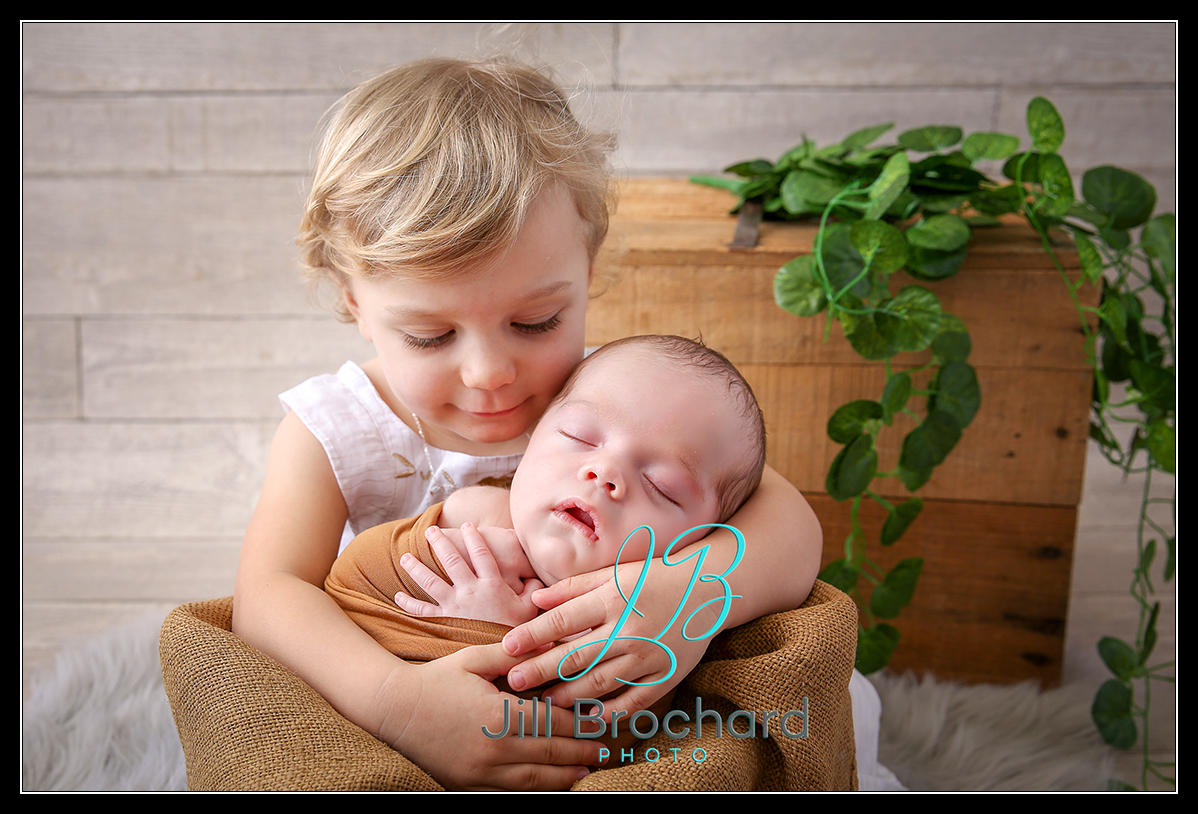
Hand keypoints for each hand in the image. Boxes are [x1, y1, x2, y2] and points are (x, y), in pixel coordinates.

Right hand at [375, 642, 605, 789]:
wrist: (393, 709)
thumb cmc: (436, 679)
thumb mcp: (476, 659)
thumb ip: (515, 656)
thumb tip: (552, 647)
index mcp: (499, 715)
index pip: (552, 724)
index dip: (580, 726)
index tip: (601, 724)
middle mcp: (493, 748)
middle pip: (549, 755)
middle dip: (580, 754)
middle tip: (604, 751)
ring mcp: (480, 772)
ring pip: (534, 780)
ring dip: (564, 777)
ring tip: (587, 772)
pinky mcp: (468, 784)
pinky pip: (511, 791)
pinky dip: (536, 788)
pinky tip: (551, 784)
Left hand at [395, 523, 543, 626]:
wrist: (502, 656)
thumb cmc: (517, 632)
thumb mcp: (530, 609)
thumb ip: (533, 591)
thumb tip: (536, 579)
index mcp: (491, 585)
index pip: (481, 554)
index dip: (474, 537)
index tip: (467, 525)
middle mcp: (470, 591)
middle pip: (451, 560)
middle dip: (440, 543)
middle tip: (430, 531)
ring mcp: (454, 606)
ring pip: (430, 581)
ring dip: (416, 568)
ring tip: (405, 557)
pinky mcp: (443, 621)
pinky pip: (422, 611)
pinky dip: (408, 603)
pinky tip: (397, 596)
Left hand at [500, 560, 719, 721]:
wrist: (708, 589)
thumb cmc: (654, 577)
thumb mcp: (614, 573)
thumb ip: (573, 587)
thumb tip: (535, 599)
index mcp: (614, 598)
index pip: (563, 620)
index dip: (532, 635)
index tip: (507, 647)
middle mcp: (629, 629)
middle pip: (576, 656)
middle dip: (541, 671)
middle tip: (514, 683)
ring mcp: (648, 656)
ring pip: (601, 683)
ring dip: (569, 695)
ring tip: (545, 702)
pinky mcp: (666, 675)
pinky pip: (634, 700)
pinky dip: (612, 712)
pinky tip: (591, 718)